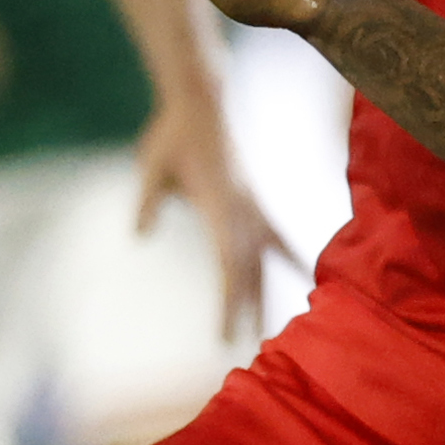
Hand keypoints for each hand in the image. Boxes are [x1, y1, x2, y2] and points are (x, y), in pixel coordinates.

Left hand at [133, 90, 295, 341]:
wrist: (201, 98)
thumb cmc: (171, 133)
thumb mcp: (151, 166)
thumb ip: (147, 200)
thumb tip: (139, 235)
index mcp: (219, 202)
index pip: (227, 260)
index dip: (227, 298)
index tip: (224, 329)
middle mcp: (242, 207)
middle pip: (248, 266)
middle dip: (244, 307)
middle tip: (239, 346)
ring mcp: (252, 202)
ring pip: (265, 256)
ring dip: (266, 290)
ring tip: (268, 327)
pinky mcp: (254, 198)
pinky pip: (276, 234)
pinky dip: (289, 256)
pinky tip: (304, 274)